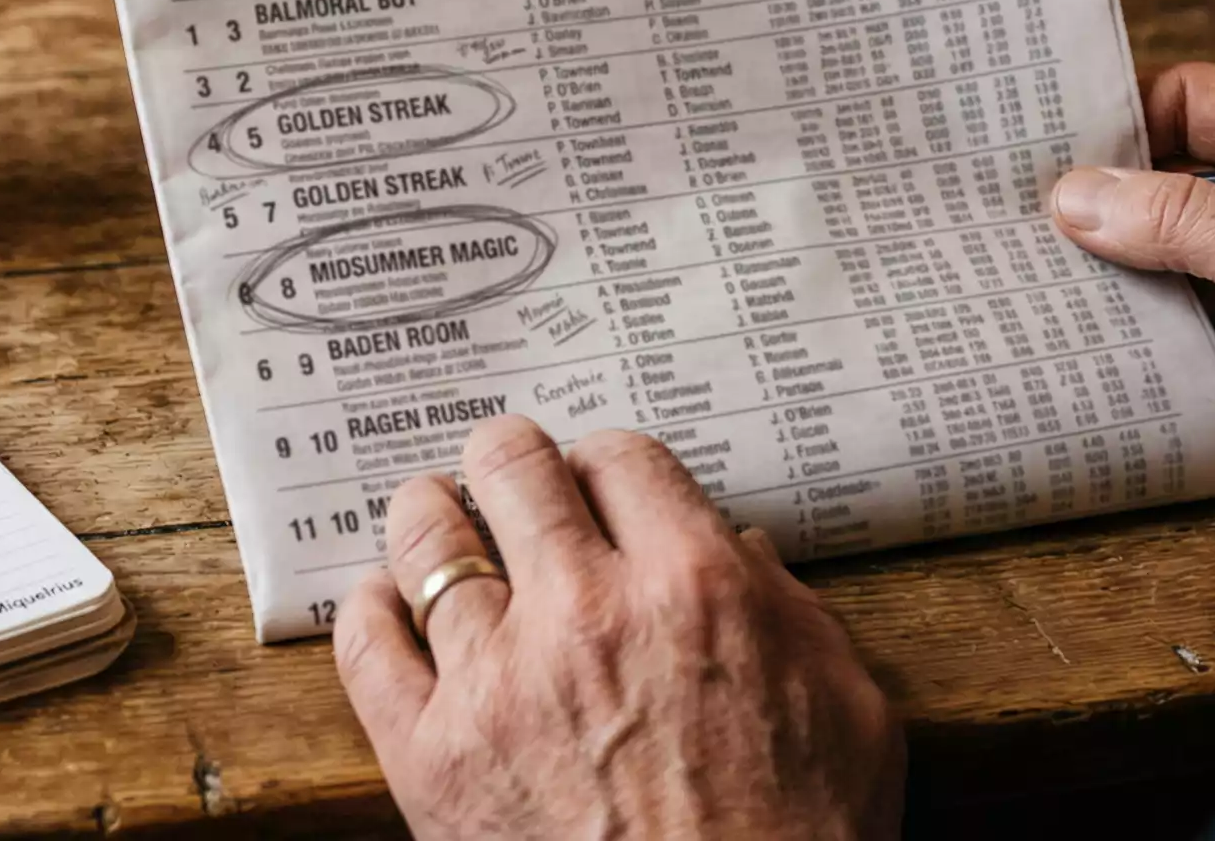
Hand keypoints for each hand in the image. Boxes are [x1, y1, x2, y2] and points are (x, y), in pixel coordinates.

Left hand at [334, 416, 901, 840]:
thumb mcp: (847, 712)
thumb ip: (792, 613)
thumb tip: (741, 555)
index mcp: (694, 587)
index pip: (621, 459)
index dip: (605, 464)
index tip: (596, 483)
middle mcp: (587, 612)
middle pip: (513, 469)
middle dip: (510, 461)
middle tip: (506, 474)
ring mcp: (497, 682)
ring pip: (427, 540)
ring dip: (431, 517)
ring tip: (432, 515)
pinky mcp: (432, 756)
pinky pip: (366, 646)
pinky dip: (366, 609)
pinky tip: (380, 600)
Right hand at [1049, 62, 1214, 572]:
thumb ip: (1185, 221)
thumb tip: (1074, 197)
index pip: (1192, 102)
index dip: (1115, 121)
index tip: (1033, 147)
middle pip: (1168, 181)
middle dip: (1097, 203)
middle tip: (1004, 218)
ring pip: (1165, 259)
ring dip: (1107, 274)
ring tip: (1016, 279)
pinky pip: (1179, 329)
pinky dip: (1131, 336)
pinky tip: (1066, 340)